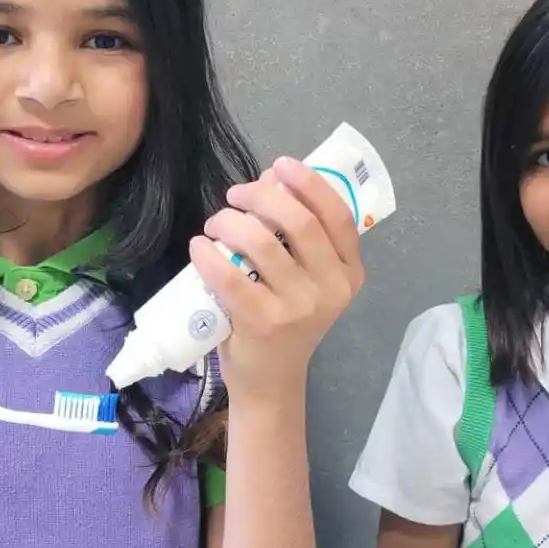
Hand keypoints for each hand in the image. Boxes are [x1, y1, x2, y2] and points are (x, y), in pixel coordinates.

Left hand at [192, 156, 366, 398]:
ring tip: (215, 223)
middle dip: (261, 197)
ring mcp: (299, 308)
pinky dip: (208, 253)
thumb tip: (271, 180)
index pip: (337, 216)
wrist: (271, 382)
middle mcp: (331, 289)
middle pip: (298, 222)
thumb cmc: (286, 321)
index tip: (280, 166)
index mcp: (349, 273)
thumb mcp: (306, 280)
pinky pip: (229, 274)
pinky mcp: (263, 322)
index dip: (309, 184)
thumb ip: (297, 236)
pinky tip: (199, 247)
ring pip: (261, 242)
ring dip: (230, 222)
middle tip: (235, 195)